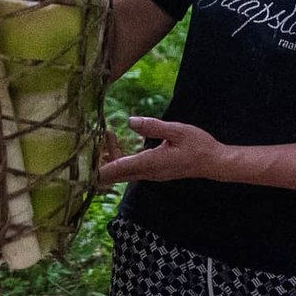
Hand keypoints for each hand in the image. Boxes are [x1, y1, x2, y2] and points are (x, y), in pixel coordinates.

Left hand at [99, 116, 227, 185]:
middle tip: (87, 140)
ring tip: (104, 133)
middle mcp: (146, 172)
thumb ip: (153, 126)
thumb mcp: (177, 130)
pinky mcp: (152, 172)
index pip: (114, 170)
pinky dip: (118, 157)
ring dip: (107, 156)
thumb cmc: (198, 146)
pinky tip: (115, 140)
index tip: (80, 159)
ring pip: (119, 171)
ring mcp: (149, 174)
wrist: (214, 163)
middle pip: (111, 175)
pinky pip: (128, 168)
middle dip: (96, 162)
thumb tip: (130, 121)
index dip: (95, 168)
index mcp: (149, 163)